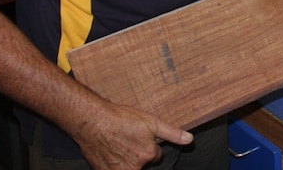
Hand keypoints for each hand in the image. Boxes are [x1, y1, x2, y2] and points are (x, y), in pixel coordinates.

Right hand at [74, 100, 192, 169]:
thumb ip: (172, 133)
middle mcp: (135, 167)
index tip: (139, 136)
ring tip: (118, 145)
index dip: (149, 145)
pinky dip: (113, 164)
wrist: (93, 121)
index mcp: (148, 154)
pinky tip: (110, 151)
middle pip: (142, 163)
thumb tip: (189, 140)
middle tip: (127, 140)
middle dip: (138, 154)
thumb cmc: (121, 118)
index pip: (156, 155)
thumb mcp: (151, 121)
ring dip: (126, 159)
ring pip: (129, 168)